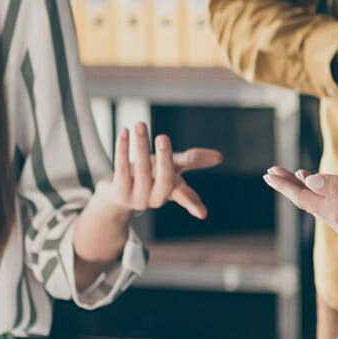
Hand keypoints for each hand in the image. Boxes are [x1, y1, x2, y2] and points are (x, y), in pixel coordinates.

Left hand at [108, 123, 223, 219]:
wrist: (117, 195)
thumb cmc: (150, 177)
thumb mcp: (172, 167)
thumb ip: (192, 161)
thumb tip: (220, 157)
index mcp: (172, 191)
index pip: (185, 196)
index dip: (193, 202)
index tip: (202, 213)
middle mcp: (156, 197)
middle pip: (164, 180)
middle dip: (164, 158)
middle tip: (163, 136)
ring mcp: (137, 197)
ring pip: (142, 171)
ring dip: (140, 146)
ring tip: (140, 125)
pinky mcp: (119, 192)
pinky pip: (121, 168)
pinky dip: (122, 149)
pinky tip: (124, 132)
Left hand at [263, 166, 337, 248]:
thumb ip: (337, 185)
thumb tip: (309, 181)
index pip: (303, 197)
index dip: (284, 184)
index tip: (268, 173)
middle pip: (309, 203)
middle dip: (292, 186)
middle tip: (275, 172)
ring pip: (322, 209)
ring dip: (309, 193)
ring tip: (299, 176)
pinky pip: (336, 215)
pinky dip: (326, 201)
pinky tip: (328, 194)